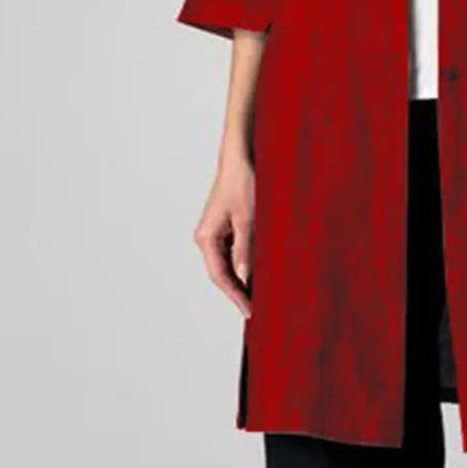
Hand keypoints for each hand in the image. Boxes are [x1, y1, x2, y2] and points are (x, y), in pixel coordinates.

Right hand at [193, 147, 254, 318]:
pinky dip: (245, 262)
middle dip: (239, 289)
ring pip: (229, 263)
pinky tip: (258, 270)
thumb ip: (245, 248)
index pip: (220, 275)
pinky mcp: (226, 226)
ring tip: (259, 294)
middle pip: (223, 272)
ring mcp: (216, 233)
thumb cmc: (242, 182)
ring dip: (243, 276)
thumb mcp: (247, 218)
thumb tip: (245, 276)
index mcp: (207, 237)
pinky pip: (234, 251)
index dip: (235, 294)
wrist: (240, 158)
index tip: (249, 310)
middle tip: (257, 307)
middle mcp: (207, 238)